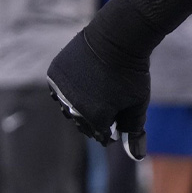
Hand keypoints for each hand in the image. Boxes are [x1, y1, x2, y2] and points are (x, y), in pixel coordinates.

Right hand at [47, 29, 148, 159]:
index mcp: (96, 117)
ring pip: (69, 108)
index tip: (119, 117)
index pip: (102, 135)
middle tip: (108, 102)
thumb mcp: (138, 103)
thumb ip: (134, 129)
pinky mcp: (53, 75)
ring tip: (97, 91)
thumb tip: (136, 156)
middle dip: (96, 118)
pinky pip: (59, 91)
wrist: (117, 36)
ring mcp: (61, 91)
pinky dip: (69, 91)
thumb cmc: (132, 72)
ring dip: (81, 104)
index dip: (112, 128)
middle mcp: (74, 107)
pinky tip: (82, 83)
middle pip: (83, 123)